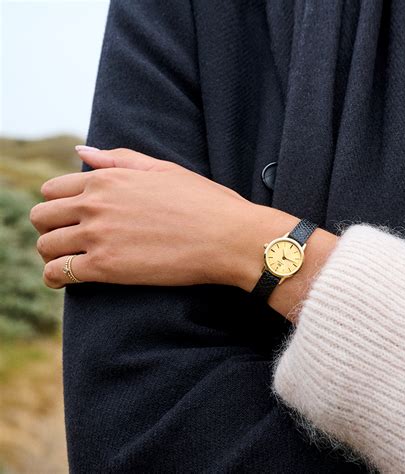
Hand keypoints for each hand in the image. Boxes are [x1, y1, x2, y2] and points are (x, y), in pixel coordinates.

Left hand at [30, 147, 261, 288]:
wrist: (228, 237)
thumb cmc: (203, 203)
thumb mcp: (163, 169)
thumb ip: (118, 159)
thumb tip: (81, 151)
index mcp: (107, 179)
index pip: (53, 190)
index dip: (60, 205)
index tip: (72, 219)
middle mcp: (95, 204)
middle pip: (42, 217)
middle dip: (51, 228)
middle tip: (70, 240)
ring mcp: (98, 235)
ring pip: (45, 245)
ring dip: (52, 254)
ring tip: (71, 260)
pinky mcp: (106, 267)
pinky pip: (58, 273)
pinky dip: (56, 277)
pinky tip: (68, 279)